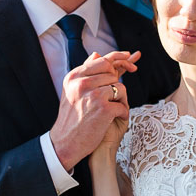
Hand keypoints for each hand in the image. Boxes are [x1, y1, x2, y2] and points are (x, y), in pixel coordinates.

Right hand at [50, 51, 139, 169]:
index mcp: (74, 77)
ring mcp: (93, 95)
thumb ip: (85, 72)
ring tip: (110, 111)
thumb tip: (97, 54)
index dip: (118, 58)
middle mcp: (82, 83)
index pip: (102, 61)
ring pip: (120, 88)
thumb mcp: (72, 91)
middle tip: (110, 100)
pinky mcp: (103, 109)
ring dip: (120, 100)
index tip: (130, 57)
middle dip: (115, 86)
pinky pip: (123, 105)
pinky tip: (115, 119)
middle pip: (113, 75)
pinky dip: (122, 113)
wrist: (65, 142)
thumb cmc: (71, 117)